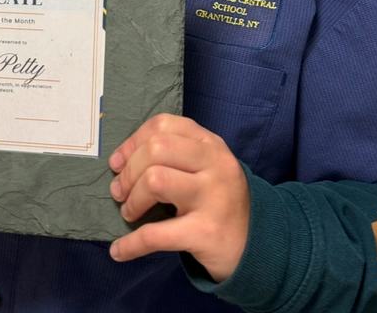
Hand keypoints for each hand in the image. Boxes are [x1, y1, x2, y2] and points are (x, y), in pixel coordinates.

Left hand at [108, 113, 249, 281]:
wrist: (259, 245)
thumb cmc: (219, 200)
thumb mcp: (207, 166)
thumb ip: (174, 154)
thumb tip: (121, 161)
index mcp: (210, 143)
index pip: (163, 125)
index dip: (132, 142)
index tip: (117, 162)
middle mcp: (214, 164)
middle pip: (156, 148)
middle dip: (129, 171)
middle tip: (120, 192)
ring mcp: (213, 197)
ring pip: (155, 181)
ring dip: (132, 199)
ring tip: (129, 212)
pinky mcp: (206, 232)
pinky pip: (157, 234)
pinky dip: (131, 244)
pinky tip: (119, 250)